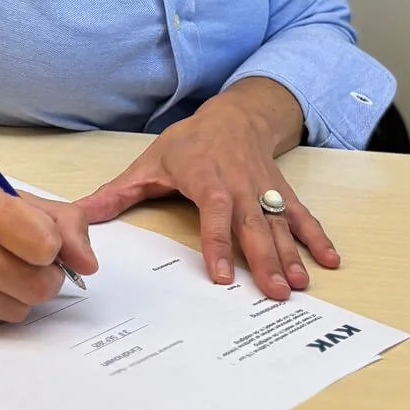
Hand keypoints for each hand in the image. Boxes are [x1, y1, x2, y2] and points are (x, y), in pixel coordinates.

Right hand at [0, 168, 98, 332]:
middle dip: (44, 277)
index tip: (42, 240)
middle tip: (27, 261)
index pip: (44, 244)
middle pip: (37, 286)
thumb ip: (57, 220)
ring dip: (19, 295)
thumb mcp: (2, 192)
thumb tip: (88, 265)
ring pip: (18, 312)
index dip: (54, 246)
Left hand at [77, 96, 337, 300]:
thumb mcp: (149, 162)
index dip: (217, 244)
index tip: (220, 276)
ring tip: (300, 286)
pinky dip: (317, 237)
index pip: (214, 213)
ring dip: (291, 255)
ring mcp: (264, 190)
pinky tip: (329, 262)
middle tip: (275, 293)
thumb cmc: (189, 143)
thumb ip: (118, 193)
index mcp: (206, 178)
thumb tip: (80, 213)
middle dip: (265, 259)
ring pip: (280, 225)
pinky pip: (301, 216)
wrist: (233, 115)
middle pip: (254, 225)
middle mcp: (240, 185)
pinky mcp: (281, 193)